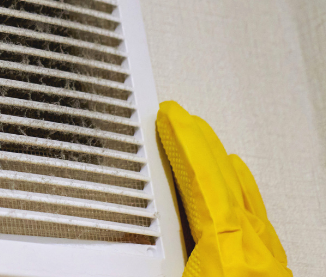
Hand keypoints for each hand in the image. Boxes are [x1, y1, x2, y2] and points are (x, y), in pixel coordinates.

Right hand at [156, 101, 289, 276]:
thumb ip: (149, 265)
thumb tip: (106, 254)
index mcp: (228, 254)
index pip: (203, 184)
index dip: (184, 145)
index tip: (171, 116)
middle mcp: (254, 253)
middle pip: (225, 183)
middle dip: (200, 145)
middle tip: (180, 117)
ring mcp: (267, 262)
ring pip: (246, 199)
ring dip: (221, 165)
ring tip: (204, 141)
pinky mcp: (271, 273)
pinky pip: (260, 219)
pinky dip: (245, 194)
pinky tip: (241, 188)